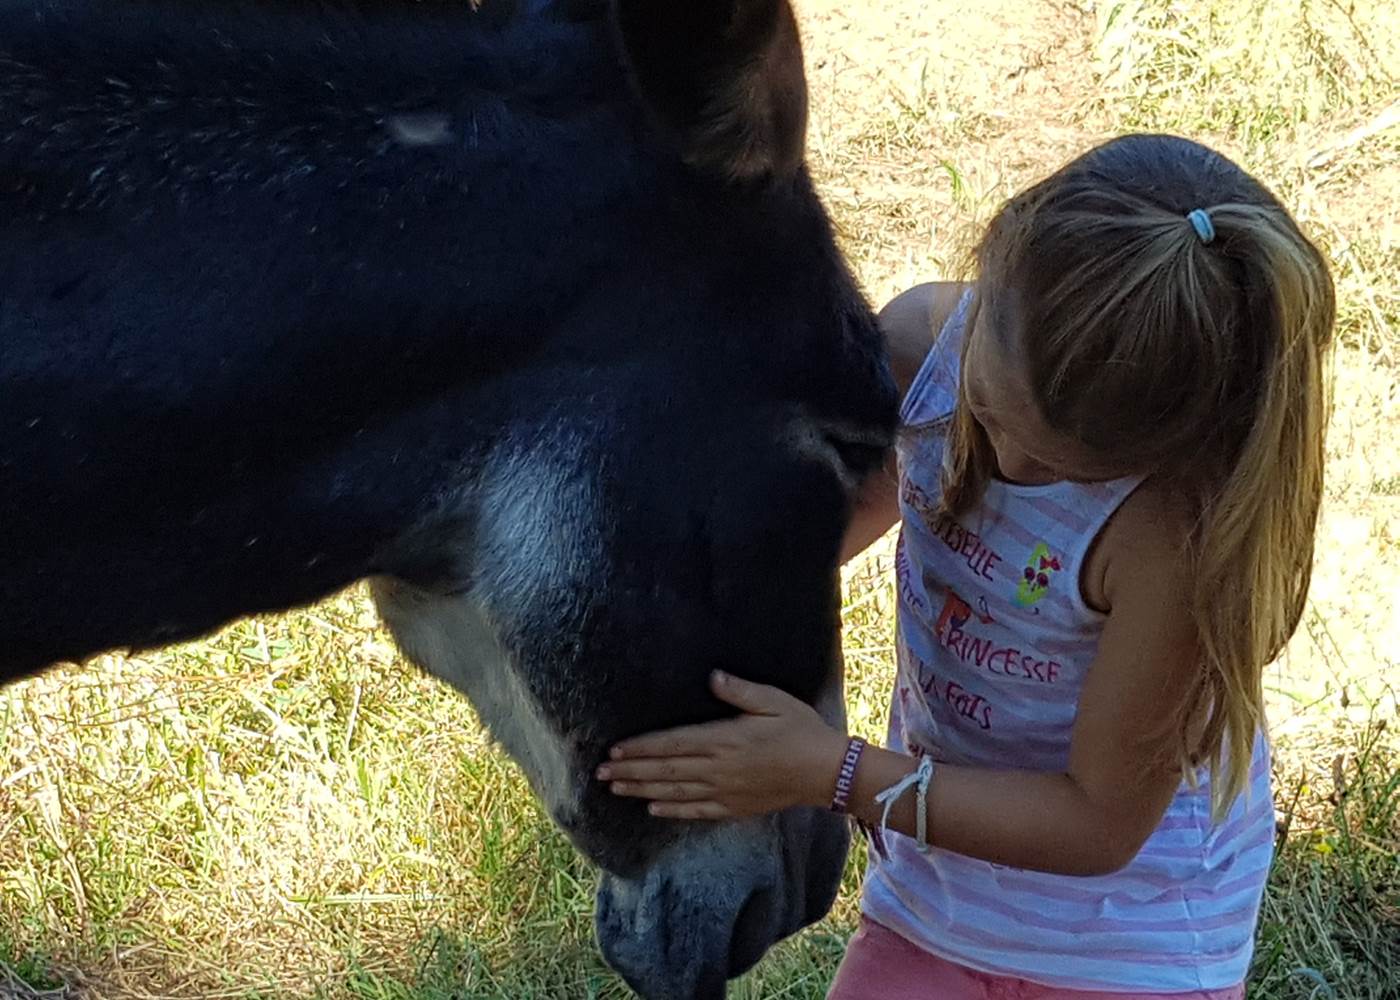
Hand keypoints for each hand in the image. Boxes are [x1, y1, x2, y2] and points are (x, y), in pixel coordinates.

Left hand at [596, 670, 846, 819]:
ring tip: (616, 790)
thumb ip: (740, 691)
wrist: (826, 771)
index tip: (615, 750)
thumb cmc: (801, 730)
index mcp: (724, 739)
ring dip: (642, 791)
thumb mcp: (774, 700)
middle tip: (600, 774)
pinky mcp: (735, 806)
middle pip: (666, 770)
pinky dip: (673, 810)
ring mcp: (726, 790)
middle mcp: (719, 768)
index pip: (672, 744)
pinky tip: (653, 809)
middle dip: (631, 771)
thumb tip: (712, 677)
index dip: (641, 748)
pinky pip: (697, 811)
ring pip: (675, 792)